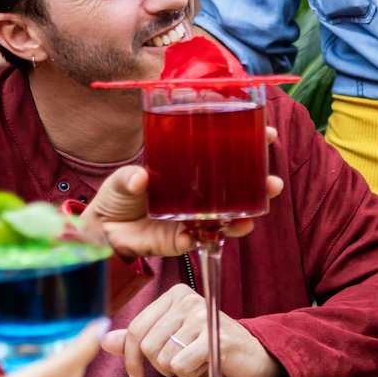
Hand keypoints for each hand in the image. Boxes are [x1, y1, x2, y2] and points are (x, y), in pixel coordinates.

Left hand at [77, 142, 284, 259]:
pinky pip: (196, 241)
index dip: (252, 146)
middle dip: (261, 187)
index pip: (227, 156)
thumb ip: (130, 178)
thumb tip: (141, 177)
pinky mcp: (181, 240)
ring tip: (247, 220)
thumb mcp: (123, 179)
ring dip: (242, 220)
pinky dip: (197, 239)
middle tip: (273, 183)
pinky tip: (193, 235)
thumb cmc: (119, 196)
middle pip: (240, 190)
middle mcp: (200, 195)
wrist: (104, 229)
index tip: (269, 135)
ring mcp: (194, 218)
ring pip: (228, 219)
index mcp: (192, 171)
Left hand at [100, 283, 281, 376]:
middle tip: (183, 364)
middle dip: (160, 366)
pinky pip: (180, 364)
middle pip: (147, 345)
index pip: (135, 329)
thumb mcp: (172, 340)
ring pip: (162, 357)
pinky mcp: (215, 336)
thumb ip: (140, 339)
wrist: (251, 356)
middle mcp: (187, 299)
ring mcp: (202, 315)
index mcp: (174, 295)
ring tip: (198, 362)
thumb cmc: (208, 348)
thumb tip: (104, 340)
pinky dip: (190, 373)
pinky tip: (205, 366)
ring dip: (178, 371)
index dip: (130, 359)